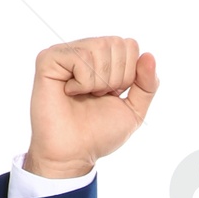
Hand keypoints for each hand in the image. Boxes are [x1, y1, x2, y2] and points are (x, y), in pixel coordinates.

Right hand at [24, 37, 157, 178]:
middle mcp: (85, 51)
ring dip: (98, 82)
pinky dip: (83, 81)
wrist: (73, 153)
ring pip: (99, 48)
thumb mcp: (133, 111)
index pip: (130, 45)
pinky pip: (80, 56)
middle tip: (97, 96)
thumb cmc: (98, 134)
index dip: (129, 74)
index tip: (113, 94)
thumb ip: (147, 85)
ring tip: (83, 95)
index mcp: (104, 60)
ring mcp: (66, 53)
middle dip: (115, 78)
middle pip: (117, 43)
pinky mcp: (48, 59)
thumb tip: (150, 55)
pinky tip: (70, 92)